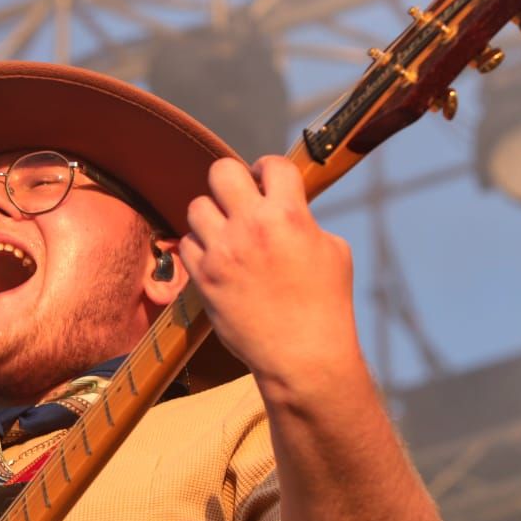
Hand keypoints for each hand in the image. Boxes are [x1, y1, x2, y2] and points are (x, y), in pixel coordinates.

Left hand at [180, 156, 365, 400]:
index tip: (268, 180)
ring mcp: (223, 252)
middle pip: (222, 171)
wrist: (303, 356)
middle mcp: (252, 227)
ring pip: (197, 206)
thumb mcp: (333, 251)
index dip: (270, 168)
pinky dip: (201, 248)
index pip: (273, 164)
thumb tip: (286, 204)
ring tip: (228, 233)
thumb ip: (305, 219)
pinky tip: (218, 258)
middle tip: (241, 199)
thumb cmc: (326, 305)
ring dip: (212, 215)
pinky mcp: (203, 278)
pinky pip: (187, 244)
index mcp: (289, 215)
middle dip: (233, 180)